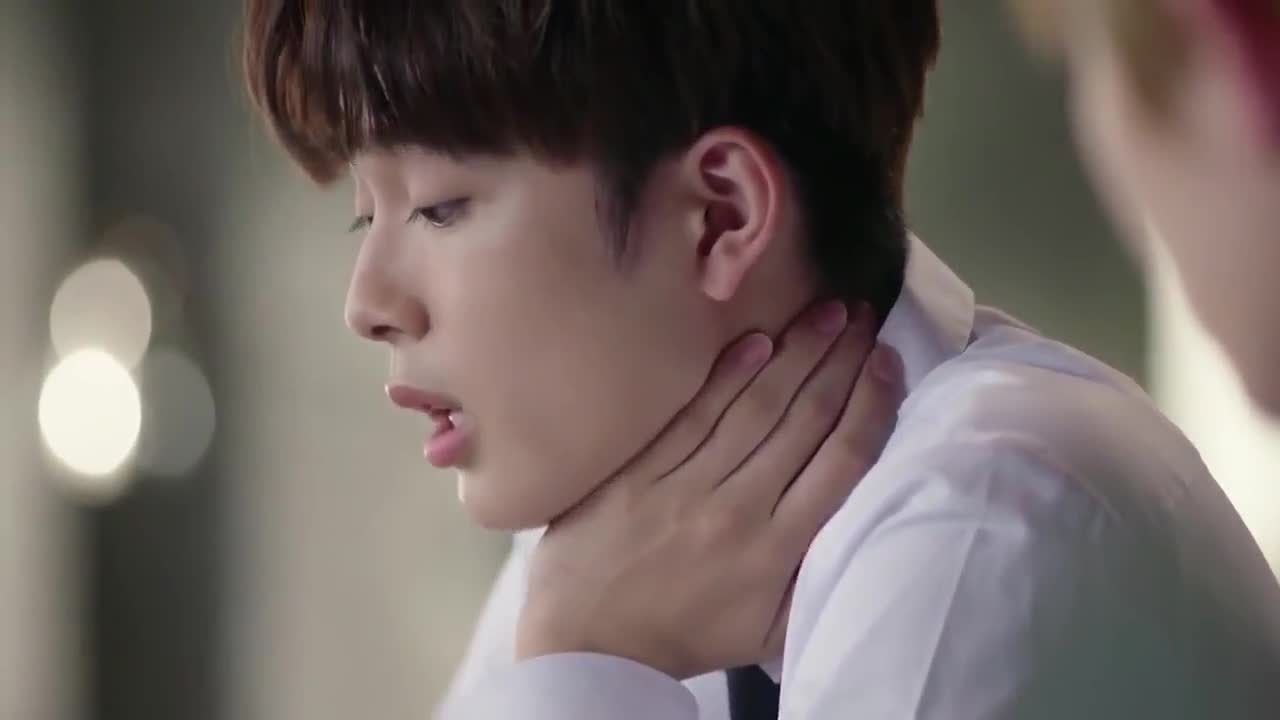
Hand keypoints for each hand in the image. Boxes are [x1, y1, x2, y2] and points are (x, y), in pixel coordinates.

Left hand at [515, 301, 904, 679]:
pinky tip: (757, 340)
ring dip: (797, 354)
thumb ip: (813, 580)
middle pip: (803, 421)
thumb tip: (856, 525)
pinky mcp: (641, 472)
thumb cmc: (683, 637)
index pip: (840, 462)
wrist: (585, 644)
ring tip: (827, 312)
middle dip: (840, 362)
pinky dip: (728, 376)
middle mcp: (739, 509)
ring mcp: (686, 486)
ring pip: (755, 408)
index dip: (870, 405)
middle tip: (864, 315)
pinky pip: (694, 415)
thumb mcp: (766, 633)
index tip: (888, 361)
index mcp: (778, 550)